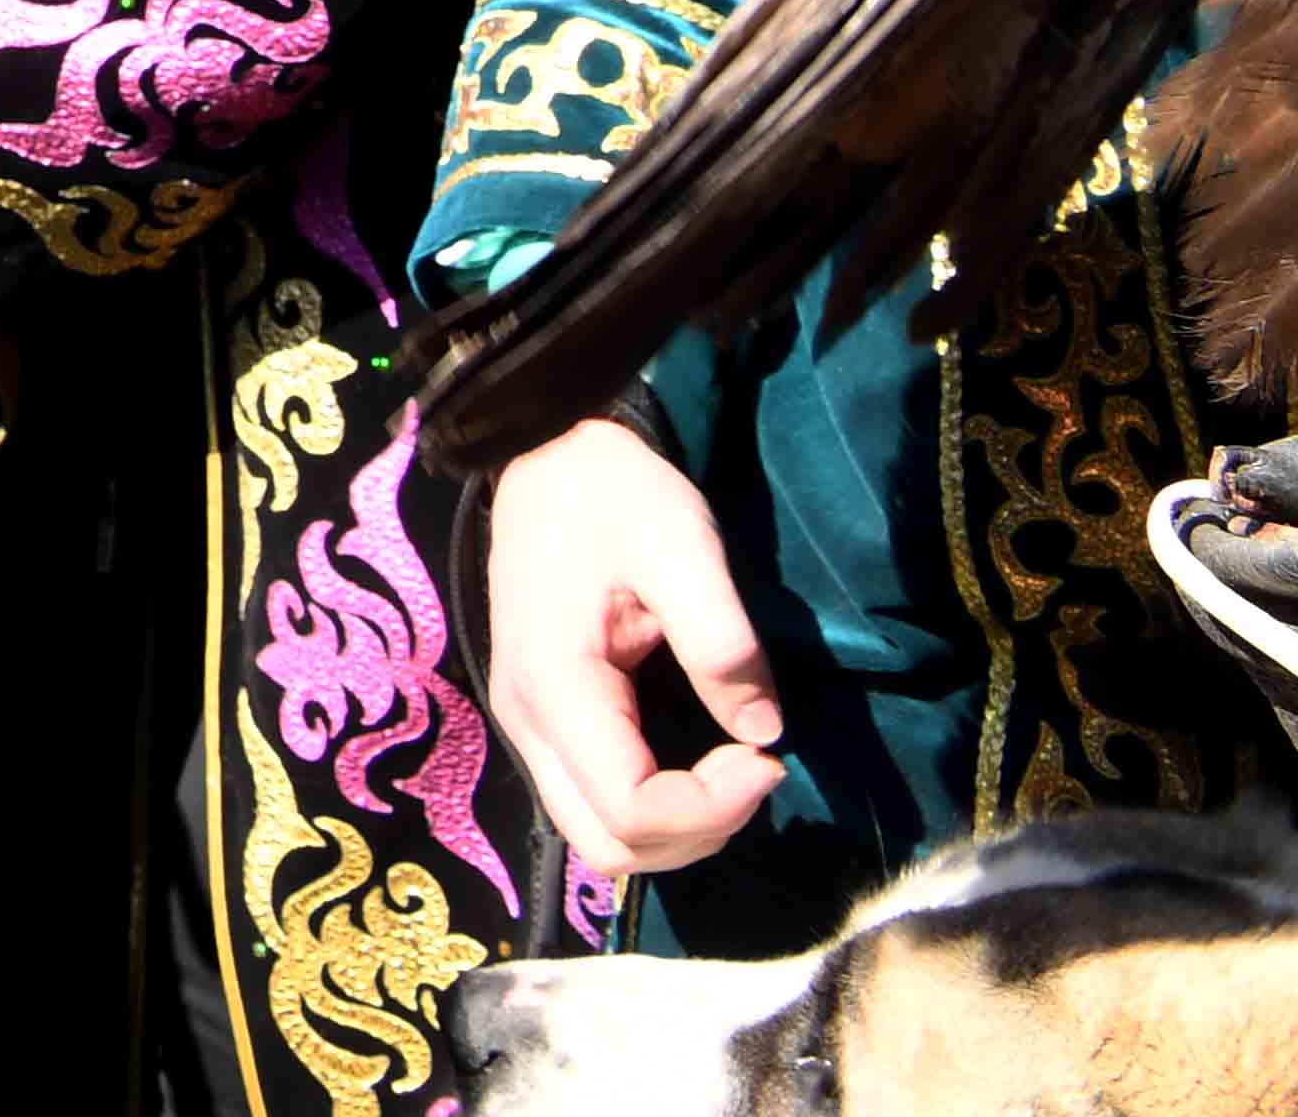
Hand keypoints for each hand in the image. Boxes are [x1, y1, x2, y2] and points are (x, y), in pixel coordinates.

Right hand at [485, 415, 789, 876]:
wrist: (545, 452)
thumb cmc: (612, 494)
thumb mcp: (682, 547)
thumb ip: (723, 643)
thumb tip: (764, 733)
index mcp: (554, 686)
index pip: (630, 810)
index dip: (711, 809)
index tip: (770, 759)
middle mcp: (527, 721)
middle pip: (607, 845)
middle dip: (695, 833)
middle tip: (756, 771)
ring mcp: (528, 723)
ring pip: (599, 835)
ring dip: (678, 829)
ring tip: (737, 771)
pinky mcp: (547, 716)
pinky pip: (597, 799)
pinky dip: (658, 808)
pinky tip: (703, 764)